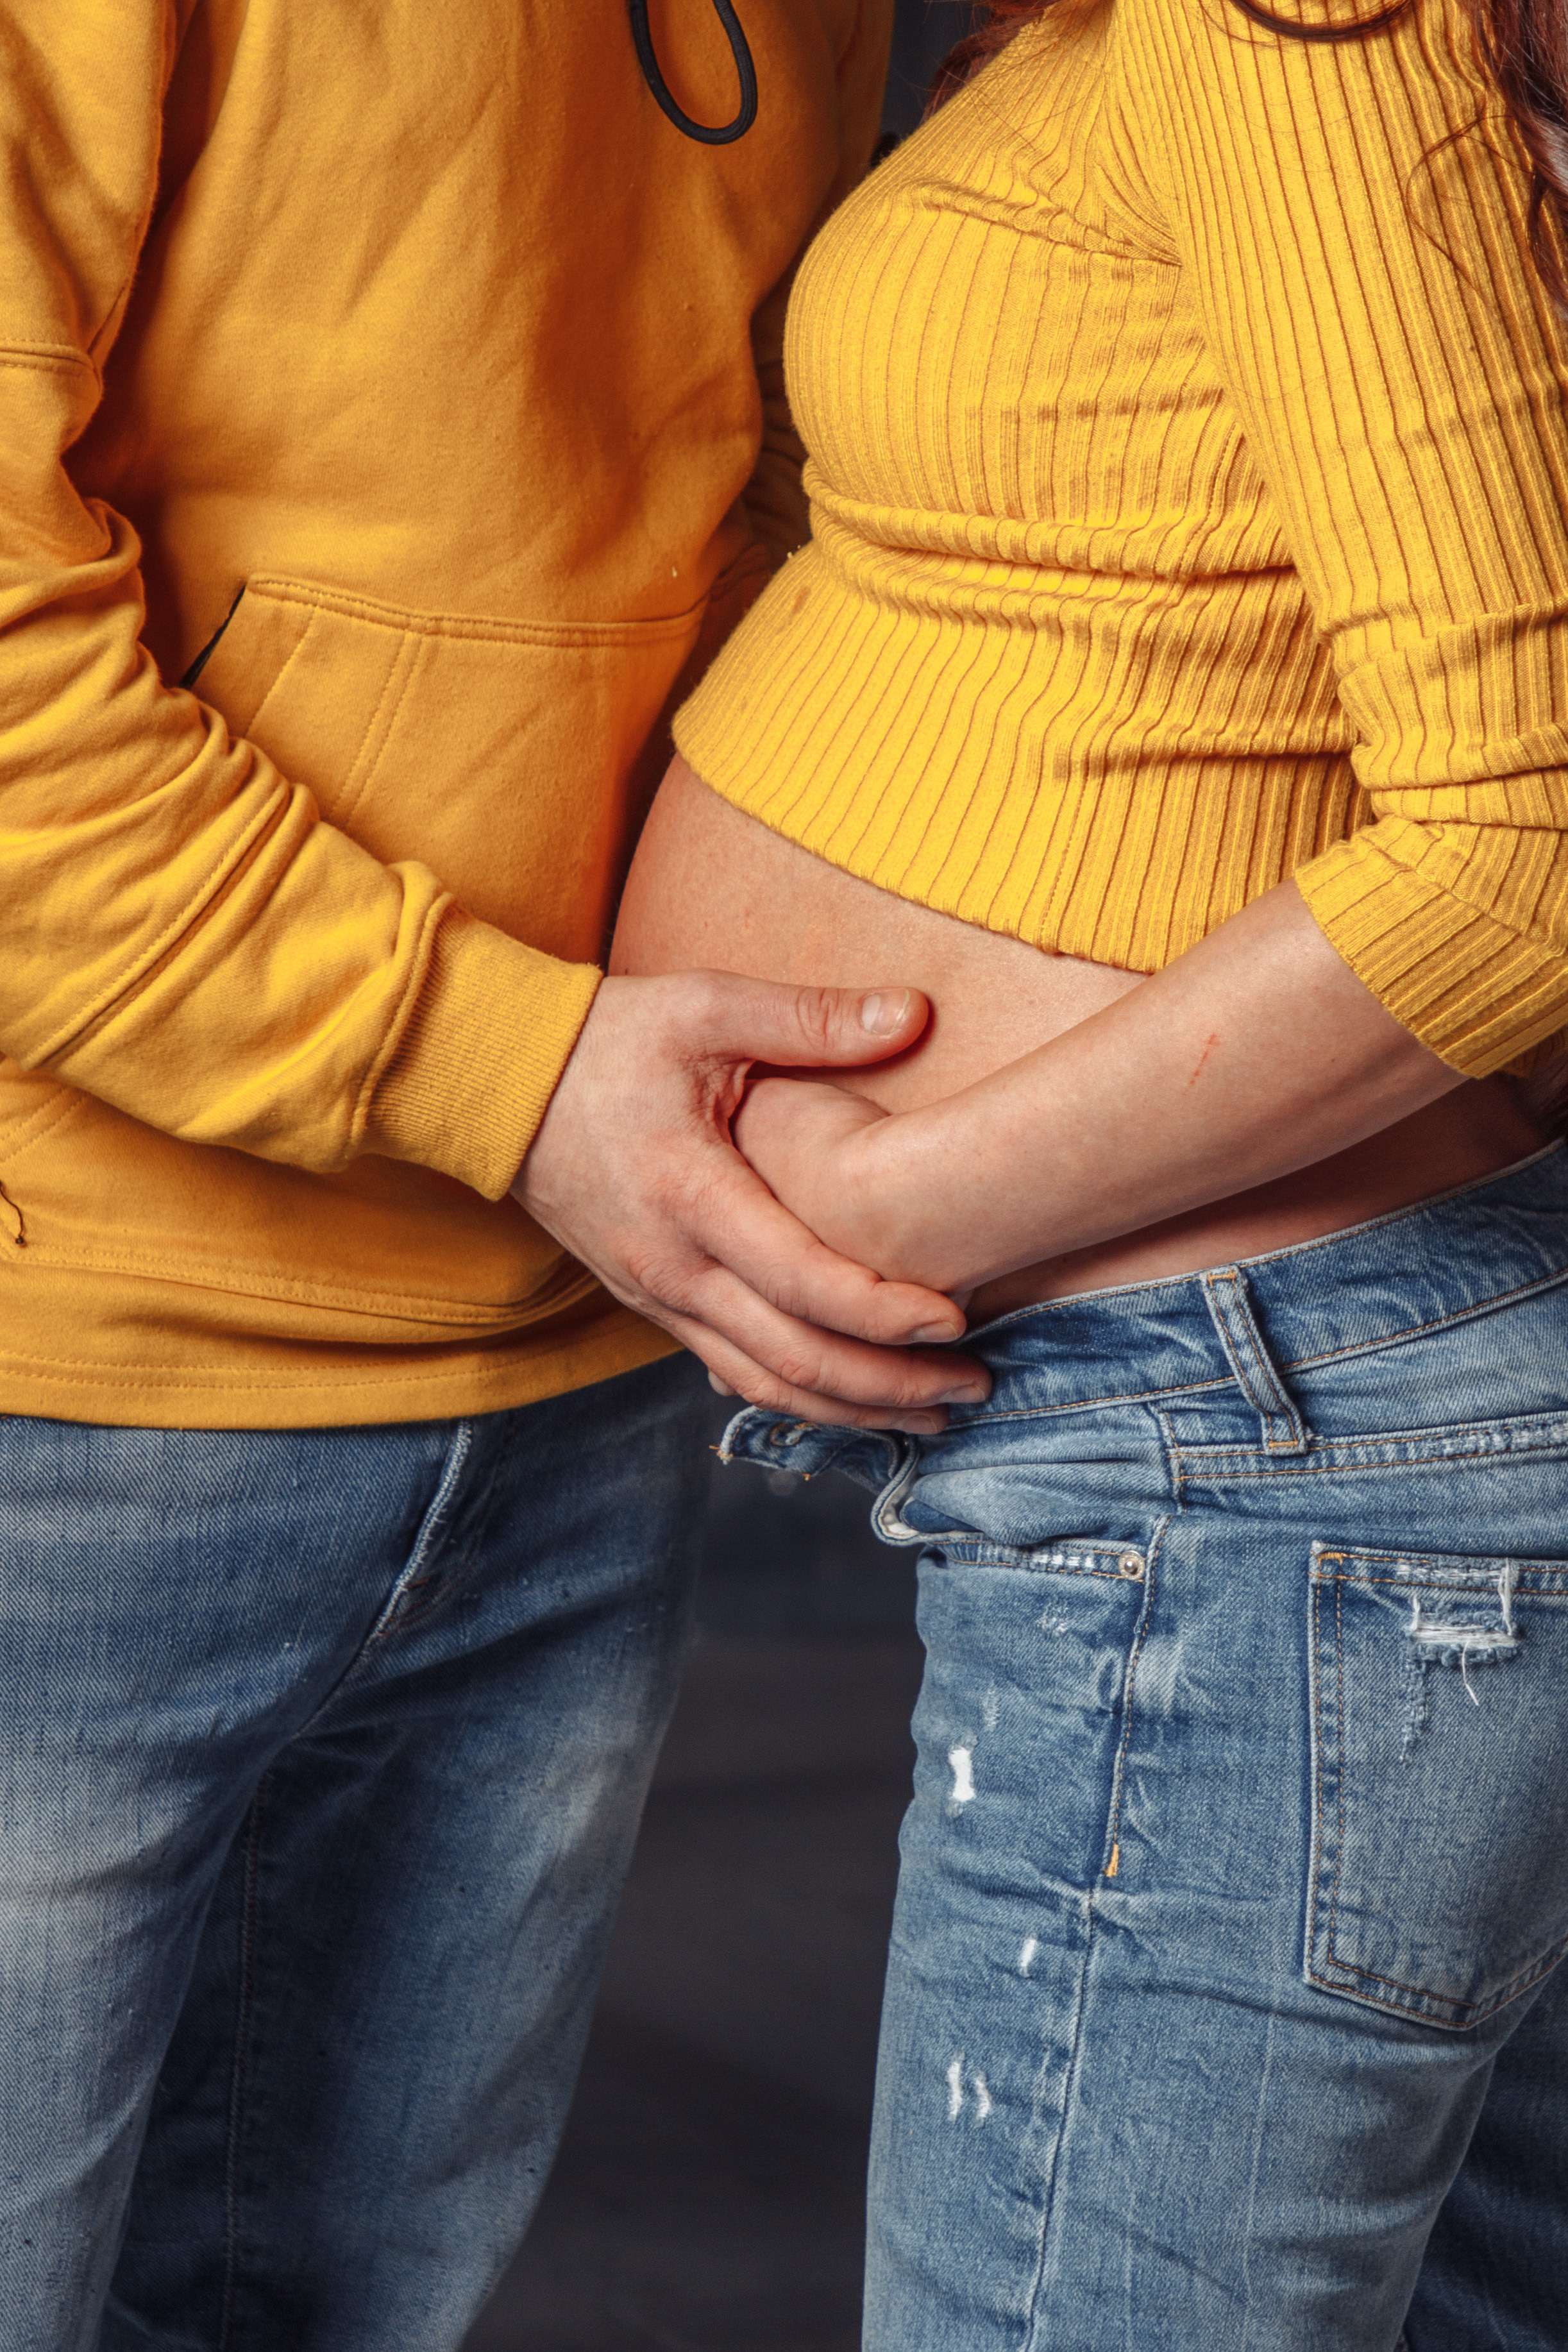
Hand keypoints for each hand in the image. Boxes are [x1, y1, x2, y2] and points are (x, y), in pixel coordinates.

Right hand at [511, 970, 989, 1429]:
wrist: (495, 1086)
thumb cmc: (604, 1039)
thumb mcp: (705, 1007)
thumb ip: (810, 1018)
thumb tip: (914, 1013)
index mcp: (691, 1194)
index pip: (802, 1281)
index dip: (883, 1312)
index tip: (957, 1320)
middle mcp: (672, 1265)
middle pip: (794, 1357)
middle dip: (891, 1383)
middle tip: (974, 1384)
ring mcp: (657, 1294)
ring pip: (764, 1382)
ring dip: (852, 1409)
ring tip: (932, 1412)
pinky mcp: (652, 1301)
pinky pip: (732, 1368)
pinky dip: (798, 1395)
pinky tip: (855, 1401)